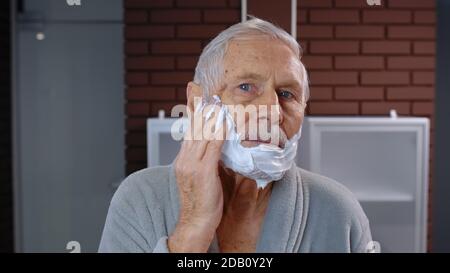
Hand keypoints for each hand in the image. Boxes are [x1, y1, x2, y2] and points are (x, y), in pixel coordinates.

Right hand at [168, 104, 225, 251]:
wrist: (196, 222)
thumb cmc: (201, 202)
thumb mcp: (200, 177)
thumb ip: (205, 160)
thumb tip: (216, 146)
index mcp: (183, 160)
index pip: (188, 130)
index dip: (192, 111)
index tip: (194, 94)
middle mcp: (184, 159)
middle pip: (193, 128)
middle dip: (201, 108)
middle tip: (209, 92)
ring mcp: (191, 164)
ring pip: (202, 134)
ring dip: (212, 116)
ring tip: (219, 101)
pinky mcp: (202, 171)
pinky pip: (212, 147)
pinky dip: (219, 132)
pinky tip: (225, 122)